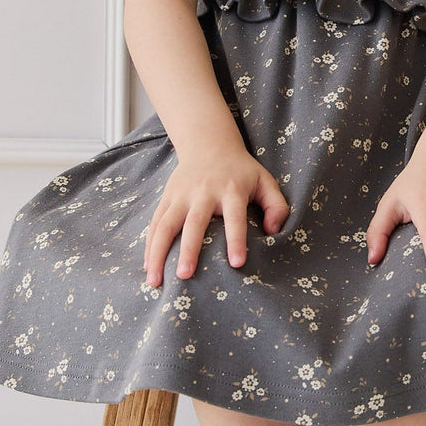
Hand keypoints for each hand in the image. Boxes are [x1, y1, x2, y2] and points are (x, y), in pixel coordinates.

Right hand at [142, 144, 289, 285]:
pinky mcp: (167, 198)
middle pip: (194, 223)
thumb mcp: (265, 181)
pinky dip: (150, 246)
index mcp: (231, 189)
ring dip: (158, 252)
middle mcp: (203, 192)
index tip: (236, 263)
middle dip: (189, 250)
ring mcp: (181, 195)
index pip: (235, 217)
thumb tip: (272, 232)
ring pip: (166, 225)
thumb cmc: (241, 171)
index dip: (236, 239)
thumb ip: (276, 206)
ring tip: (155, 281)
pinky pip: (155, 223)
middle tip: (185, 275)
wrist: (209, 144)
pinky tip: (149, 267)